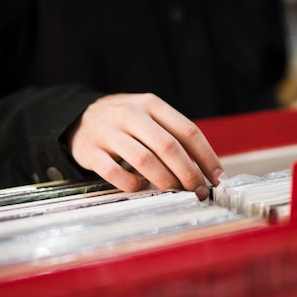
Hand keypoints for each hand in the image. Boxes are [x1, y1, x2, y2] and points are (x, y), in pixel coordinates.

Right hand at [65, 93, 224, 200]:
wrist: (78, 118)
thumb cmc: (125, 123)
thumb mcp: (148, 116)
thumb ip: (172, 135)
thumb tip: (205, 169)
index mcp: (150, 104)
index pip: (187, 130)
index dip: (206, 156)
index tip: (217, 177)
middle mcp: (130, 114)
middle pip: (168, 146)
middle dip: (188, 173)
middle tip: (198, 191)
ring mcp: (108, 133)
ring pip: (144, 161)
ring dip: (165, 181)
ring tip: (176, 192)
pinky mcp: (90, 152)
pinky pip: (115, 174)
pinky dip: (133, 184)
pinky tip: (141, 187)